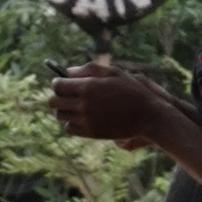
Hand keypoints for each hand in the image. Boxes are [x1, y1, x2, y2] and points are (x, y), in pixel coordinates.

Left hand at [50, 58, 169, 147]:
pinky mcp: (91, 133)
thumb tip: (68, 72)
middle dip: (58, 97)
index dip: (58, 83)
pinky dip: (72, 123)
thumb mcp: (114, 73)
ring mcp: (86, 120)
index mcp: (87, 87)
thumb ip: (90, 69)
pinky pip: (70, 129)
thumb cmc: (132, 91)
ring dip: (65, 111)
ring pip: (60, 116)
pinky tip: (82, 118)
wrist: (148, 116)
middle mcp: (83, 104)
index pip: (57, 86)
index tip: (62, 83)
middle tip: (67, 96)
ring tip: (76, 107)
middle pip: (53, 102)